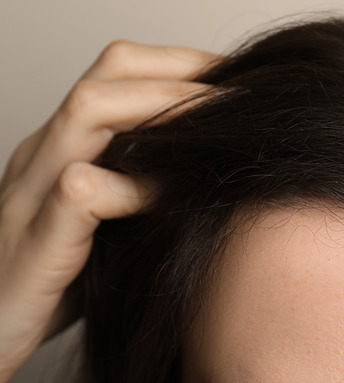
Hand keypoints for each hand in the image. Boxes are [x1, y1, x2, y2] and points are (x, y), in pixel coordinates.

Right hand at [0, 41, 215, 382]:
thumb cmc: (58, 284)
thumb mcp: (108, 225)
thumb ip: (144, 192)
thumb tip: (219, 169)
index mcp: (63, 145)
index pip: (120, 71)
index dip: (182, 65)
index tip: (238, 78)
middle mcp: (44, 153)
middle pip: (109, 73)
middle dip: (182, 73)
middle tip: (240, 92)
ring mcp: (31, 190)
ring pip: (90, 110)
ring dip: (164, 108)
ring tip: (218, 122)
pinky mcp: (33, 238)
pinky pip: (83, 189)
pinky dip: (137, 185)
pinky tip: (177, 193)